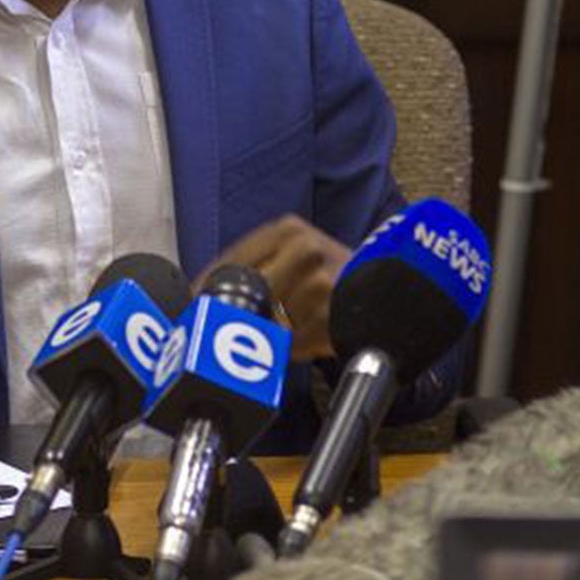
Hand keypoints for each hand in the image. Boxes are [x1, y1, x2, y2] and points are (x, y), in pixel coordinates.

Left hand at [202, 215, 350, 361]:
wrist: (390, 287)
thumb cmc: (330, 274)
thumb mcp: (294, 254)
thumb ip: (254, 267)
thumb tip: (197, 296)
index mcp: (287, 230)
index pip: (232, 261)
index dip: (206, 288)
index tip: (189, 309)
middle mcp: (304, 250)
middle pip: (245, 292)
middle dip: (228, 316)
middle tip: (213, 334)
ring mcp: (320, 284)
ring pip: (267, 322)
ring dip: (264, 336)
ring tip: (277, 334)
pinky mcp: (331, 317)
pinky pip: (291, 344)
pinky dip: (289, 349)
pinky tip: (302, 340)